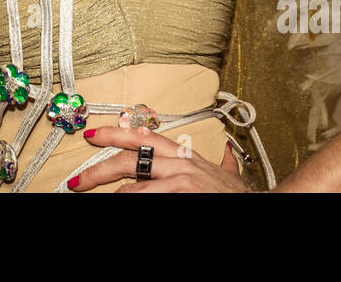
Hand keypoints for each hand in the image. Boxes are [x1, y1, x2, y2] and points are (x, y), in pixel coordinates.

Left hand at [67, 126, 249, 192]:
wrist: (263, 207)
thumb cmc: (238, 197)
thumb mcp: (226, 174)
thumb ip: (222, 162)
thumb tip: (226, 153)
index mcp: (185, 156)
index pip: (144, 137)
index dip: (116, 133)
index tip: (92, 135)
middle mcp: (181, 166)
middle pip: (129, 160)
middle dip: (98, 170)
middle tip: (77, 181)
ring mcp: (182, 184)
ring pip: (135, 188)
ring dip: (116, 196)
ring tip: (101, 199)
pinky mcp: (185, 199)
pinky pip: (149, 201)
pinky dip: (133, 202)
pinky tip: (122, 202)